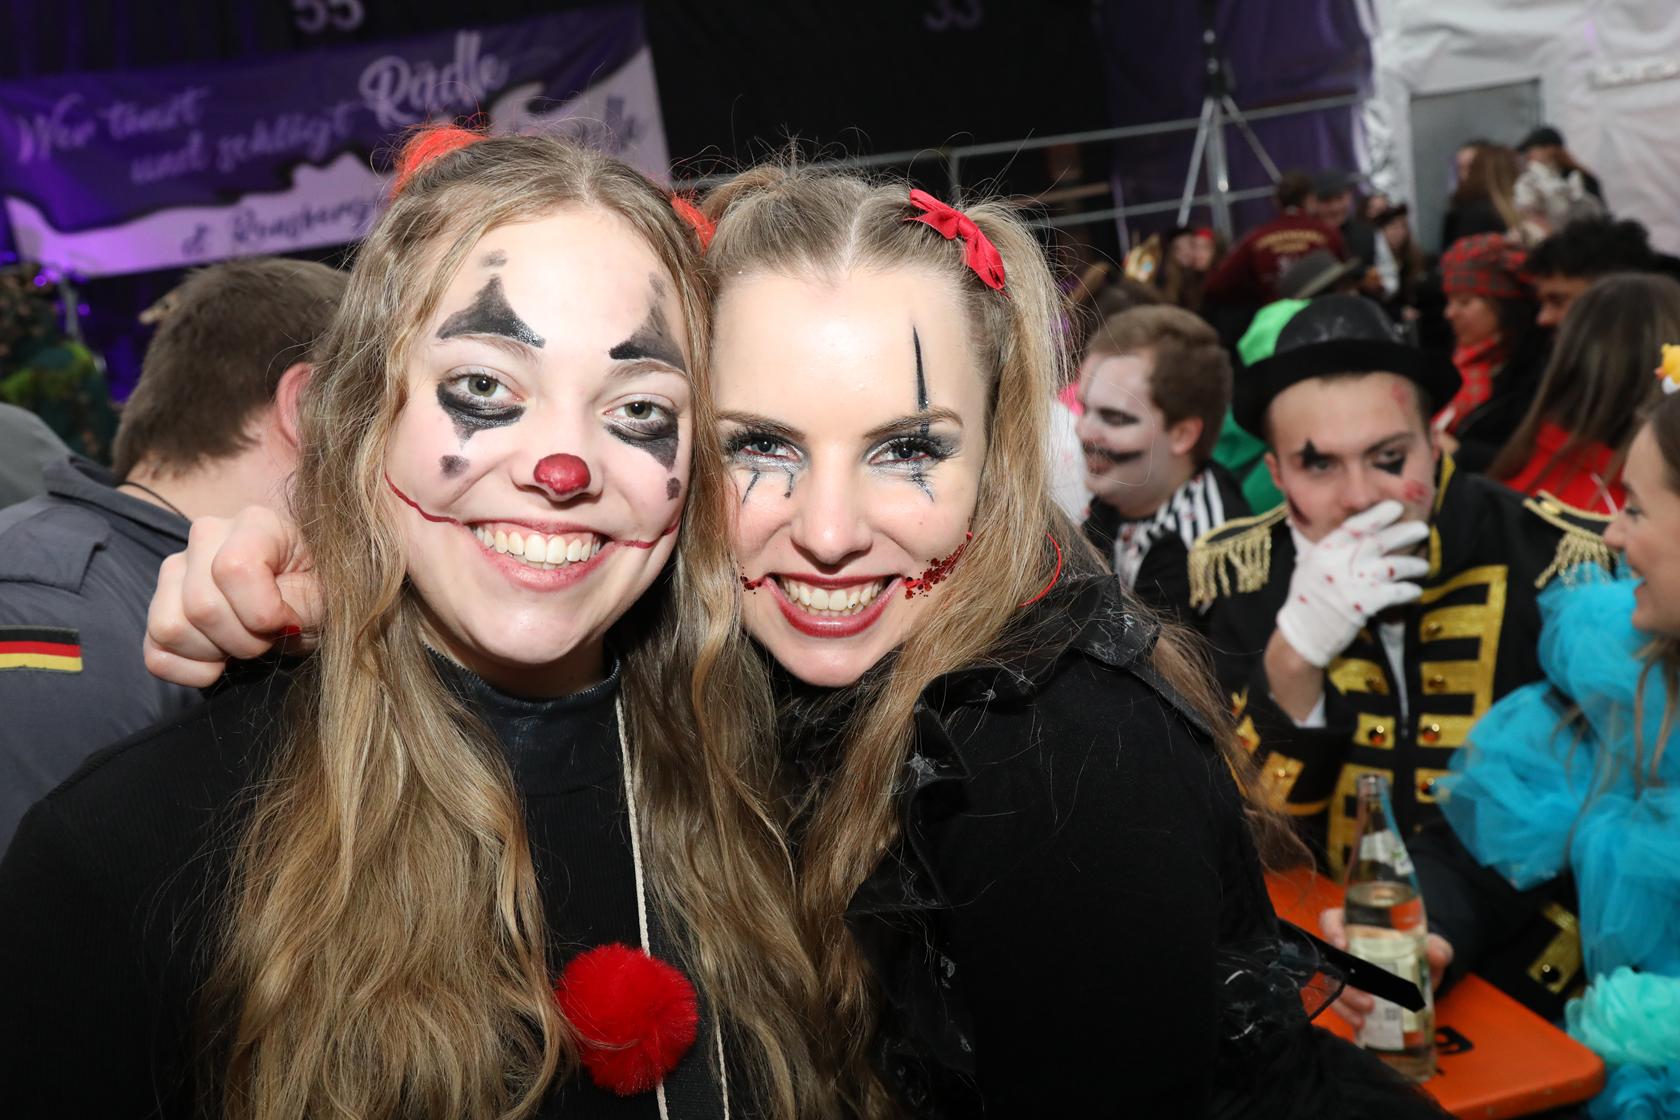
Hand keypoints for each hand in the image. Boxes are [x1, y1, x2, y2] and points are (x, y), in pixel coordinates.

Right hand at [143, 506, 320, 687]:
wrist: (299, 609)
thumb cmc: (313, 598)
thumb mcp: (321, 600)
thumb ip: (297, 606)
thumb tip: (261, 623)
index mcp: (255, 523)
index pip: (233, 569)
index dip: (263, 612)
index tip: (288, 623)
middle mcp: (206, 536)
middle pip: (202, 606)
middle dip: (244, 640)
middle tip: (268, 638)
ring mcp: (174, 570)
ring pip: (170, 628)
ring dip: (215, 653)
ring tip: (243, 642)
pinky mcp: (157, 606)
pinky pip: (155, 654)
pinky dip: (191, 669)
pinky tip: (220, 659)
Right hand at [1275, 501, 1429, 667]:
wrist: (1302, 634)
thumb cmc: (1307, 599)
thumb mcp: (1310, 566)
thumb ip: (1331, 549)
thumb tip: (1356, 532)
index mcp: (1324, 550)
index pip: (1355, 525)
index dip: (1378, 514)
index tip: (1396, 507)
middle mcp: (1338, 562)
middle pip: (1379, 541)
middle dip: (1405, 533)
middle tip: (1422, 529)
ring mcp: (1352, 583)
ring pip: (1393, 565)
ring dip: (1413, 565)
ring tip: (1423, 567)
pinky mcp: (1364, 604)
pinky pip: (1396, 592)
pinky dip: (1409, 590)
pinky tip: (1415, 590)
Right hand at [1319, 906, 1453, 1029]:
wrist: (1422, 974)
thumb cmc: (1421, 951)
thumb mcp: (1433, 947)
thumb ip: (1437, 949)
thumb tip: (1434, 954)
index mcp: (1357, 926)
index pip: (1331, 920)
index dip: (1331, 929)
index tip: (1343, 944)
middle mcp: (1345, 947)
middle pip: (1329, 958)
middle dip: (1343, 980)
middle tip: (1367, 1000)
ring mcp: (1344, 971)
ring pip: (1331, 982)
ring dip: (1345, 1001)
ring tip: (1365, 1015)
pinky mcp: (1348, 992)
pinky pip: (1338, 1002)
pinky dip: (1346, 1013)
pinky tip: (1361, 1024)